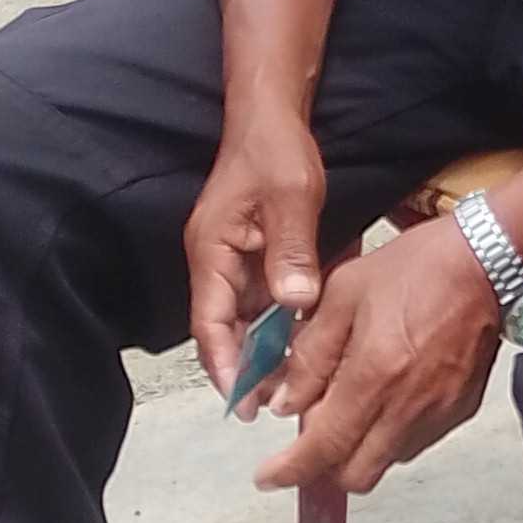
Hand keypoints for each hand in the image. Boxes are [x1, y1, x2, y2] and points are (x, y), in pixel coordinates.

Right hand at [185, 106, 326, 401]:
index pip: (210, 324)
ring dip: (270, 353)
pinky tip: (312, 348)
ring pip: (251, 321)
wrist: (273, 114)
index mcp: (212, 253)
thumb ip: (292, 250)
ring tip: (296, 391)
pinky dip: (286, 325)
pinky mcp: (261, 256)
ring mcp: (239, 261)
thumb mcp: (291, 196)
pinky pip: (270, 301)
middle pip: (228, 331)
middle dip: (249, 370)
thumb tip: (294, 302)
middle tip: (278, 407)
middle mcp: (219, 264)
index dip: (224, 366)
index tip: (242, 402)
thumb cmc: (275, 148)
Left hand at [255, 217, 502, 499]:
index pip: (323, 448)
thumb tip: (287, 403)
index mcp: (373, 376)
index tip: (269, 477)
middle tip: (311, 431)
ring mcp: (437, 414)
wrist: (488, 262)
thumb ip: (310, 354)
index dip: (290, 470)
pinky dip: (390, 433)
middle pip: (355, 475)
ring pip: (385, 461)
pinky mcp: (459, 412)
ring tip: (353, 402)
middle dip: (325, 465)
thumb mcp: (344, 294)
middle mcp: (407, 407)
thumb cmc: (420, 268)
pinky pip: (415, 442)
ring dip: (359, 448)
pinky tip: (387, 394)